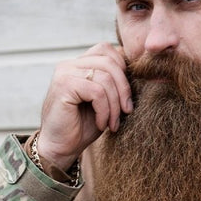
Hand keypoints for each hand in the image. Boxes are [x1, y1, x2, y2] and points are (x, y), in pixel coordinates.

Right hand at [37, 42, 132, 170]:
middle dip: (124, 89)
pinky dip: (104, 111)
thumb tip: (140, 72)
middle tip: (127, 112)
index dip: (123, 71)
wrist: (59, 149)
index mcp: (79, 64)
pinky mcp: (64, 86)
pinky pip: (97, 92)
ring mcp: (65, 73)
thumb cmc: (82, 128)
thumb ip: (114, 84)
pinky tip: (101, 124)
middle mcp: (70, 64)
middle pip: (110, 62)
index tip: (127, 99)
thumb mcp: (104, 102)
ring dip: (115, 104)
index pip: (108, 50)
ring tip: (112, 123)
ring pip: (106, 77)